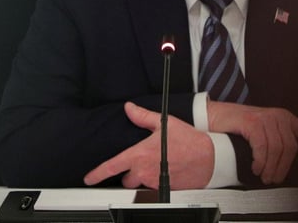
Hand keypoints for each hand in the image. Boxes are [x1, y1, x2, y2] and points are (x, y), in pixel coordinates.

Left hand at [83, 102, 214, 188]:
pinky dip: (155, 180)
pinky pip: (153, 187)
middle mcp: (144, 171)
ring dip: (143, 176)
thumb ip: (143, 117)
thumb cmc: (189, 141)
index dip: (97, 173)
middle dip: (129, 173)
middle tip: (140, 162)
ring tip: (155, 164)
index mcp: (140, 155)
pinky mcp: (164, 189)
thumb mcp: (164, 123)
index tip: (89, 178)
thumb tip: (129, 108)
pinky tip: (165, 169)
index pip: (112, 166)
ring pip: (139, 184)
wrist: (208, 158)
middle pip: (126, 179)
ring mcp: (154, 182)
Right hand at [207, 99, 297, 184]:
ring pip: (277, 149)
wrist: (214, 114)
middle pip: (290, 146)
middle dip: (284, 167)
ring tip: (265, 176)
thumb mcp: (263, 129)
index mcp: (284, 117)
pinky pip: (263, 147)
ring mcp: (265, 117)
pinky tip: (256, 168)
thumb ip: (276, 139)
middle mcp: (278, 115)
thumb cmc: (238, 125)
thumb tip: (285, 164)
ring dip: (271, 167)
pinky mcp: (253, 122)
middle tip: (275, 179)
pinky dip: (260, 161)